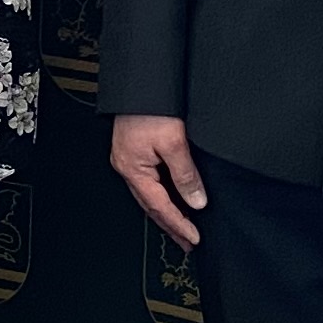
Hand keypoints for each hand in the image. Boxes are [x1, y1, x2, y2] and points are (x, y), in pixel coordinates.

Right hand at [111, 114, 206, 247]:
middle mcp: (126, 166)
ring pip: (149, 194)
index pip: (159, 206)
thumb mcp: (173, 143)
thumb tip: (195, 200)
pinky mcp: (133, 150)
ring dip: (166, 212)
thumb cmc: (149, 106)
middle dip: (171, 225)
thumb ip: (185, 175)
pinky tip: (172, 197)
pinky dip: (162, 194)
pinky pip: (148, 181)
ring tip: (183, 226)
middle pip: (151, 205)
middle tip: (187, 242)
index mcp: (133, 168)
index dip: (179, 225)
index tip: (194, 238)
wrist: (139, 80)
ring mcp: (128, 158)